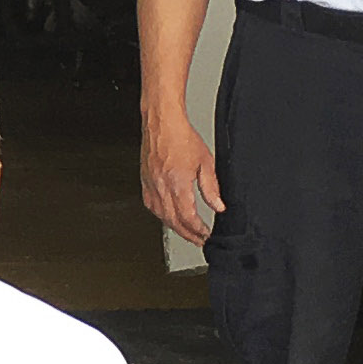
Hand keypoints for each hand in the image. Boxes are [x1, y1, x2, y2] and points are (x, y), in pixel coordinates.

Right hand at [139, 115, 222, 244]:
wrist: (162, 123)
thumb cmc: (181, 137)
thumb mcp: (206, 162)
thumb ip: (211, 188)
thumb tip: (218, 206)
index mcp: (177, 184)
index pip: (188, 217)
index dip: (198, 230)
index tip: (206, 235)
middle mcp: (161, 187)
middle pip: (173, 222)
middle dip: (188, 234)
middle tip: (198, 240)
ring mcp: (150, 185)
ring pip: (161, 216)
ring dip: (174, 227)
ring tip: (186, 232)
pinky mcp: (145, 181)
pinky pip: (151, 206)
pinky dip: (161, 215)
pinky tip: (168, 217)